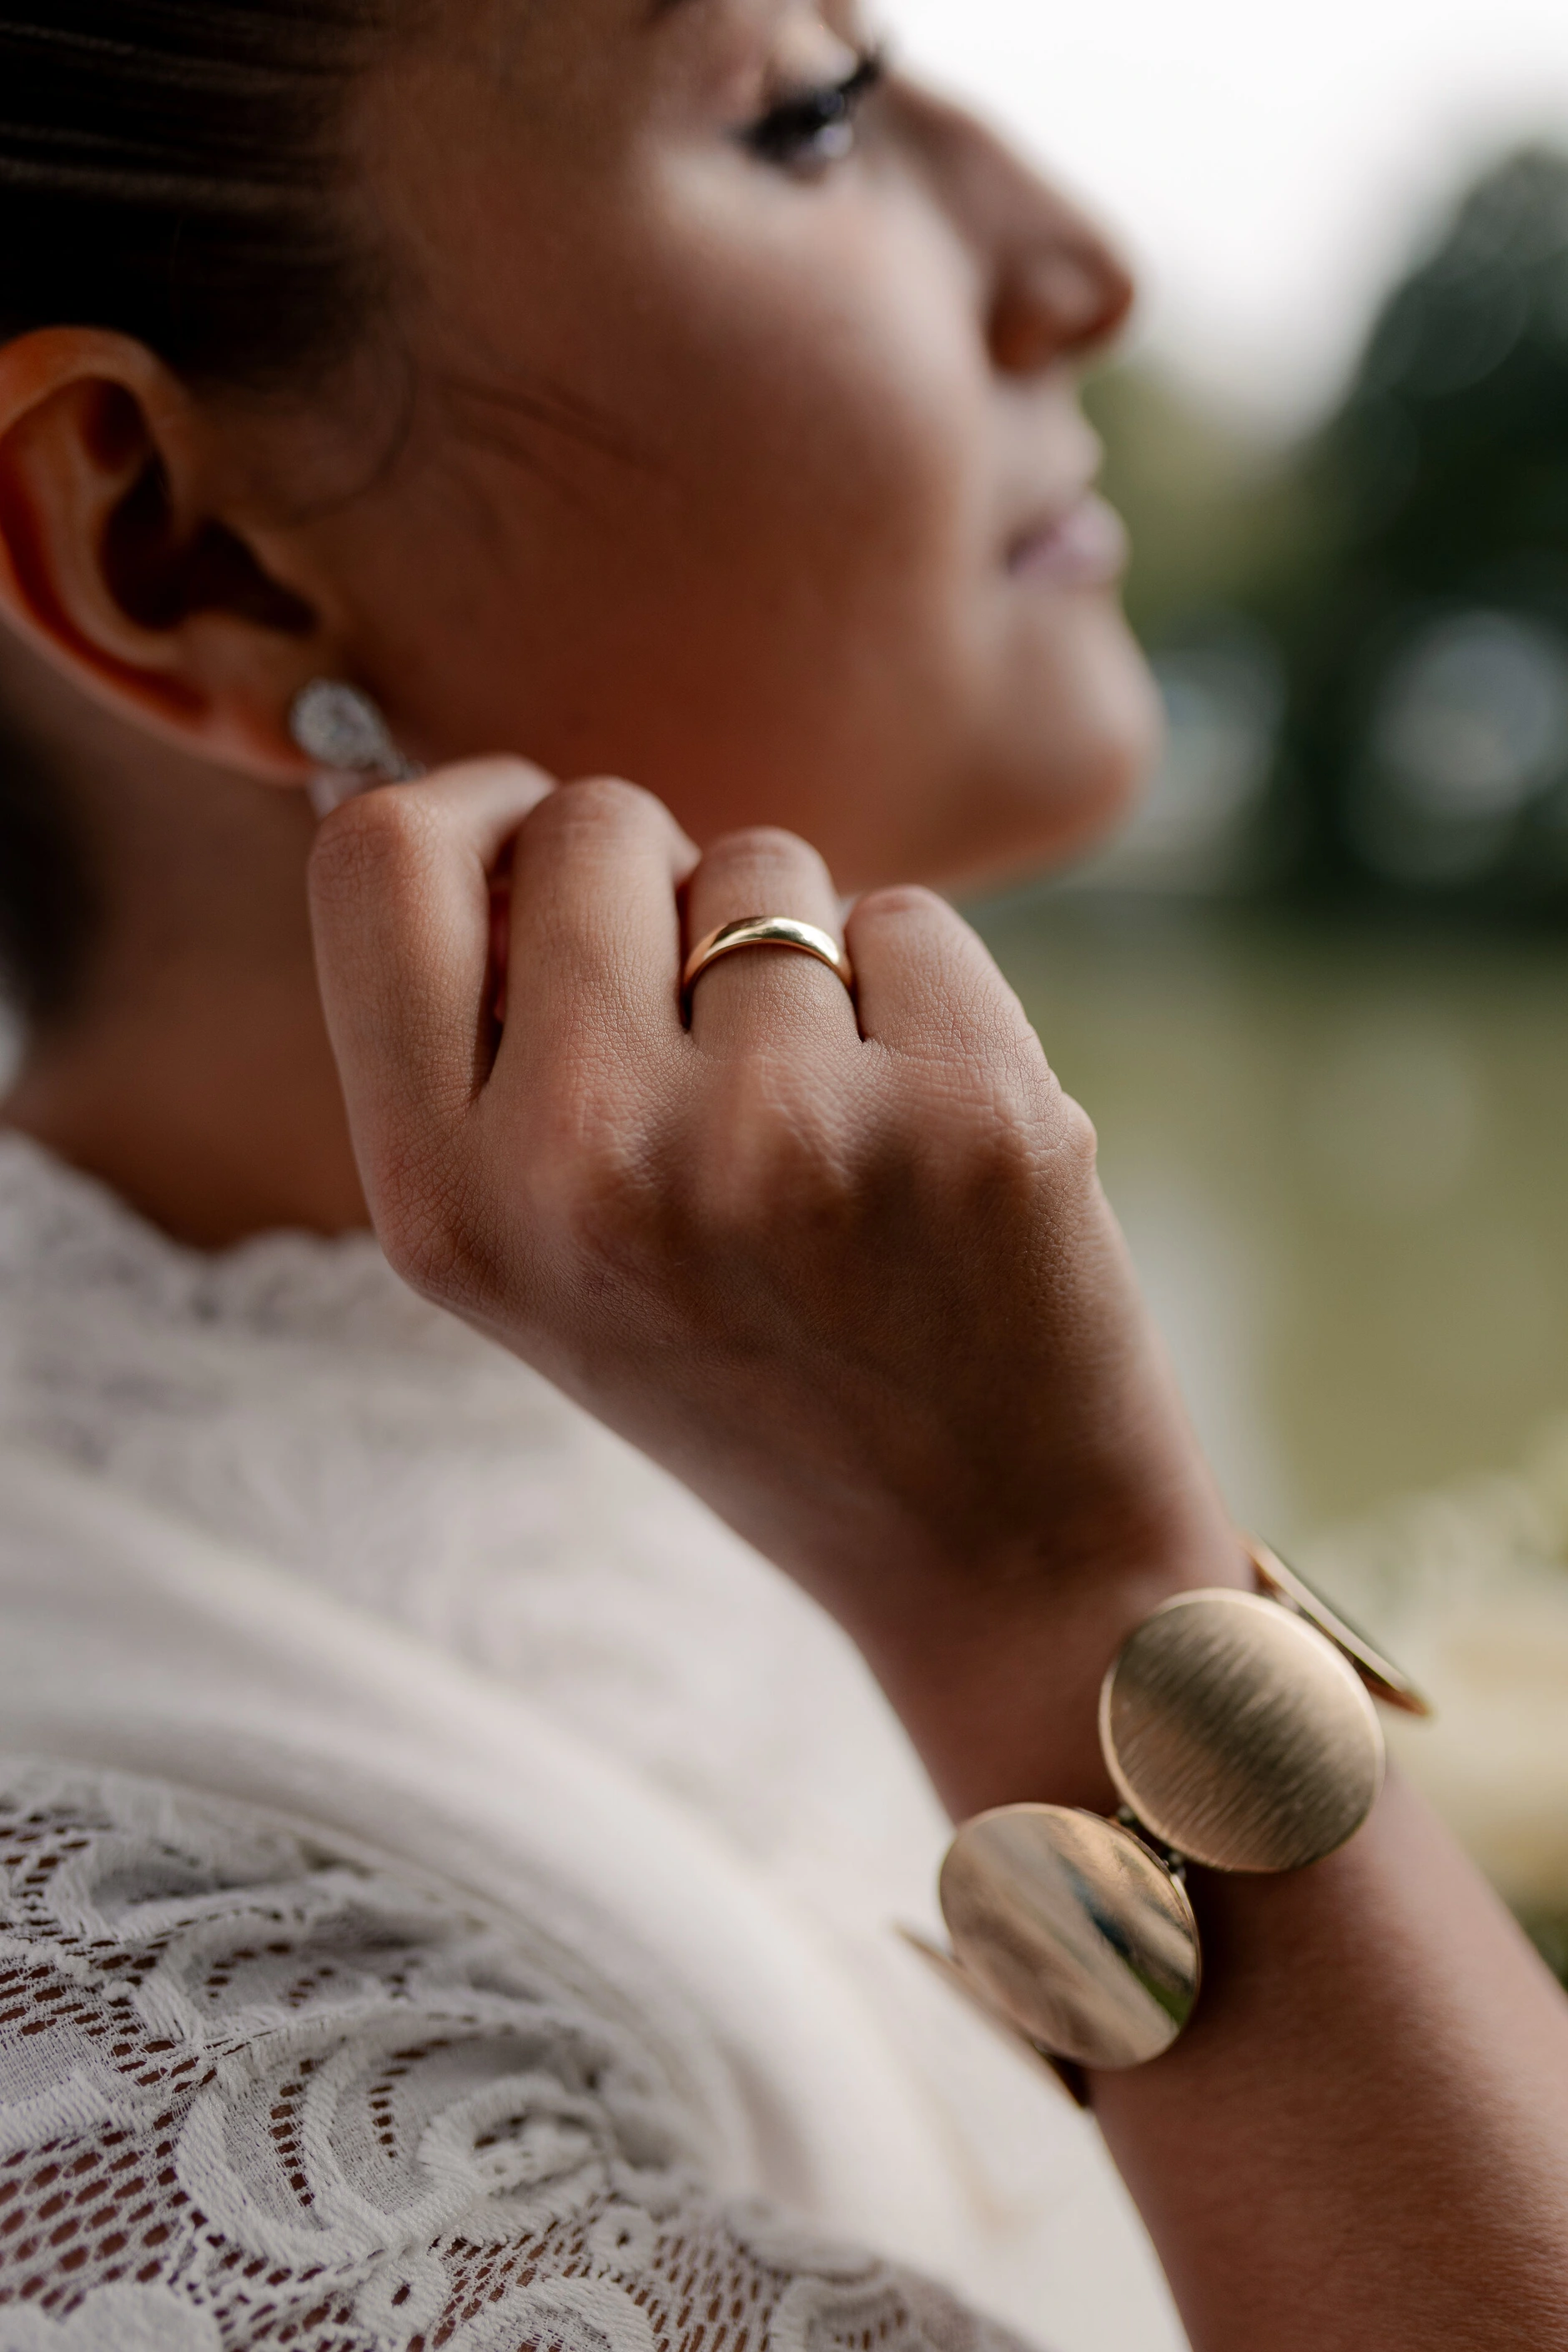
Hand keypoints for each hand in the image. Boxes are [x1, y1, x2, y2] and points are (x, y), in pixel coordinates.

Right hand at [308, 758, 1239, 1811]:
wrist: (988, 1550)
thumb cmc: (756, 1377)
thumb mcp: (544, 1263)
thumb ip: (488, 1050)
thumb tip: (509, 815)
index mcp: (447, 1209)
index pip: (377, 864)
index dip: (464, 810)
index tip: (533, 839)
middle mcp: (590, 1166)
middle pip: (592, 827)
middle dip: (658, 883)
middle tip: (717, 1032)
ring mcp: (784, 1136)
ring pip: (767, 867)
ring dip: (799, 953)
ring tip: (832, 1130)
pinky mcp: (965, 1112)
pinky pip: (910, 920)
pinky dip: (926, 998)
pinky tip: (933, 1142)